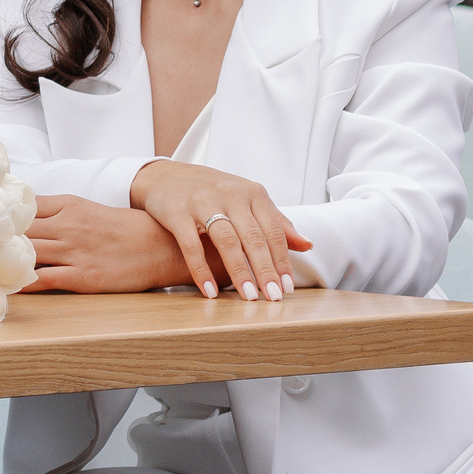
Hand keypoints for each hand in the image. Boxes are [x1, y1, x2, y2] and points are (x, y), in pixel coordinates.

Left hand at [20, 194, 182, 292]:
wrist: (159, 247)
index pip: (23, 206)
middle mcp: (67, 225)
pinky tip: (8, 287)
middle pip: (19, 229)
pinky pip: (44, 279)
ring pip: (27, 253)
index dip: (3, 214)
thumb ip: (56, 210)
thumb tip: (22, 214)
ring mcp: (74, 251)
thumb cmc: (123, 228)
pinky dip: (23, 283)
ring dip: (6, 261)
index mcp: (68, 204)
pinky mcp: (82, 276)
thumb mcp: (87, 208)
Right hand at [126, 160, 311, 301]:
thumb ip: (276, 223)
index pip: (273, 230)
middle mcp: (230, 194)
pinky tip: (210, 291)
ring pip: (227, 240)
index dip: (282, 260)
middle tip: (273, 297)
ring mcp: (202, 202)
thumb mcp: (247, 200)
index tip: (287, 287)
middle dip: (265, 270)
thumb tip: (307, 245)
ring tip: (249, 296)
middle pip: (253, 237)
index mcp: (252, 192)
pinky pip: (191, 245)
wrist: (165, 176)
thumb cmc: (213, 192)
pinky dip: (201, 270)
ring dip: (240, 271)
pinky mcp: (177, 212)